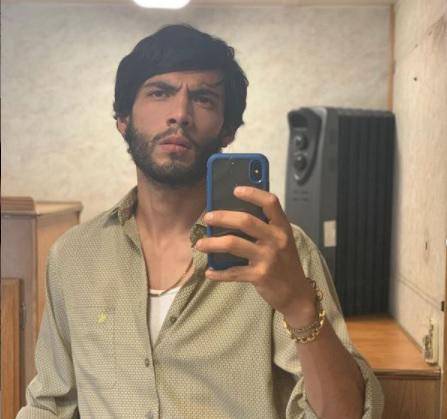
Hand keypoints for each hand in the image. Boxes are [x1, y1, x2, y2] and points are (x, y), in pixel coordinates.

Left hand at [195, 186, 316, 326]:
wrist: (296, 293)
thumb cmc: (284, 262)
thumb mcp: (281, 241)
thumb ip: (264, 228)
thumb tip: (232, 215)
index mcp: (282, 227)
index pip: (270, 203)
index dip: (253, 193)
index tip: (235, 189)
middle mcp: (276, 239)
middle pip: (245, 221)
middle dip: (222, 217)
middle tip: (207, 218)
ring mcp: (268, 258)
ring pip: (233, 244)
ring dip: (212, 243)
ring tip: (200, 244)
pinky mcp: (260, 276)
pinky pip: (233, 272)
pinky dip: (218, 272)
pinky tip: (209, 271)